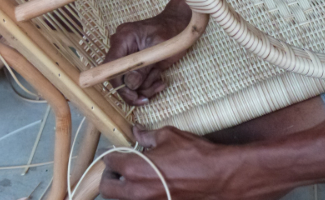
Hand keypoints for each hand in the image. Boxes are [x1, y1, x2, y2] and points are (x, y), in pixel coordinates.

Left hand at [99, 126, 291, 199]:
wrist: (217, 176)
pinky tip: (151, 182)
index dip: (112, 154)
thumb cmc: (193, 154)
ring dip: (123, 187)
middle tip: (119, 166)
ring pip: (122, 198)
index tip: (117, 151)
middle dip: (109, 176)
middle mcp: (135, 190)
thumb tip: (137, 131)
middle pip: (107, 188)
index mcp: (133, 168)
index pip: (110, 162)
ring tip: (135, 174)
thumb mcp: (168, 136)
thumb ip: (148, 135)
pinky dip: (138, 192)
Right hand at [103, 0, 191, 105]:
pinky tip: (160, 80)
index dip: (119, 85)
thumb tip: (130, 84)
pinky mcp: (137, 64)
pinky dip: (148, 85)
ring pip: (129, 83)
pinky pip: (137, 81)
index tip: (133, 96)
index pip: (110, 67)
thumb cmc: (172, 31)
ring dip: (145, 87)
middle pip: (118, 78)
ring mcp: (128, 57)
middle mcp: (122, 49)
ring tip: (160, 81)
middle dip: (134, 90)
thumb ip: (143, 68)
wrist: (180, 24)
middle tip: (148, 98)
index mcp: (123, 40)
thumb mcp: (159, 51)